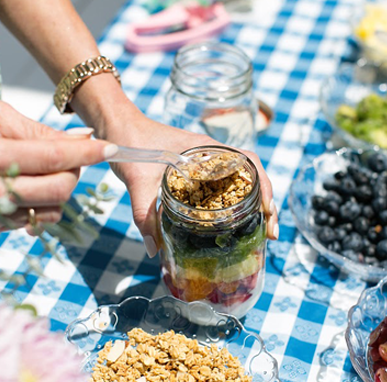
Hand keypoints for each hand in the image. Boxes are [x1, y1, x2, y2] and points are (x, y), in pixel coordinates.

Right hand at [0, 101, 110, 232]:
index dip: (87, 152)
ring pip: (52, 210)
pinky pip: (34, 221)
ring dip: (61, 190)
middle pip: (59, 189)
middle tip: (69, 155)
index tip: (110, 147)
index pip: (53, 157)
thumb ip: (40, 132)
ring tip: (45, 171)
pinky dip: (43, 205)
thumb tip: (82, 138)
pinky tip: (29, 187)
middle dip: (75, 171)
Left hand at [104, 115, 277, 257]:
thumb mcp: (138, 180)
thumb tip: (155, 249)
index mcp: (206, 149)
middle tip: (270, 231)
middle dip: (266, 203)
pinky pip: (223, 189)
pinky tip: (233, 224)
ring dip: (253, 206)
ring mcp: (205, 164)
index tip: (267, 209)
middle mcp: (212, 155)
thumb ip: (144, 214)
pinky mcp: (196, 174)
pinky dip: (234, 205)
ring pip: (240, 184)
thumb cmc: (129, 143)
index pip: (249, 161)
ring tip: (261, 231)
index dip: (263, 185)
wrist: (116, 128)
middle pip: (251, 176)